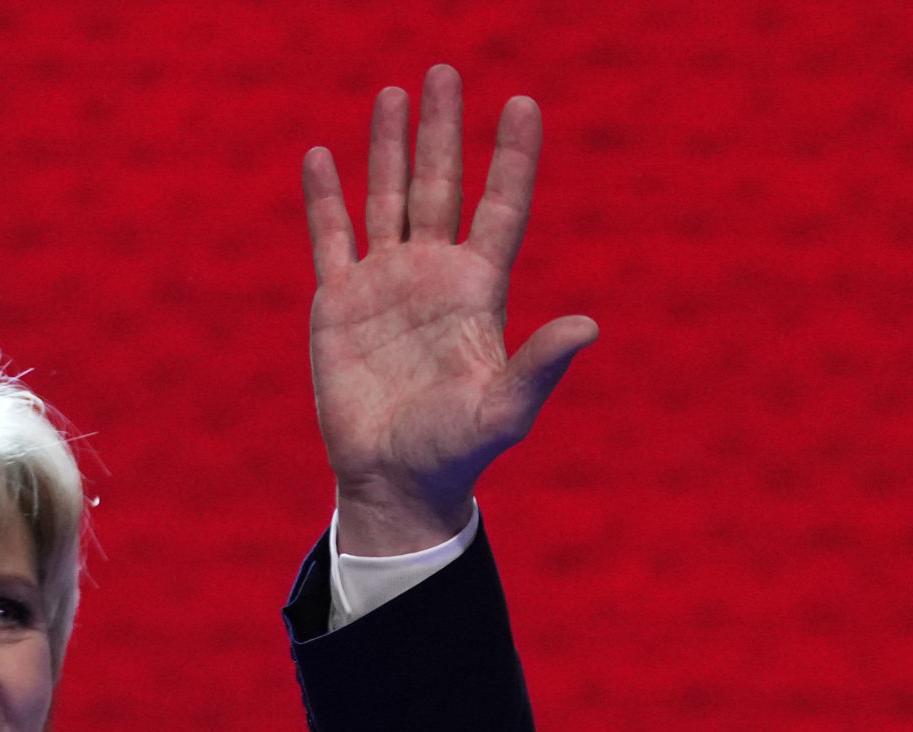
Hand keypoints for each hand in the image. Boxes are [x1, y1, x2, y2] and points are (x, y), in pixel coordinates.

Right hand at [305, 66, 597, 554]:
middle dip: (445, 130)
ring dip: (390, 147)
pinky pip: (331, 237)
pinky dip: (325, 197)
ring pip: (389, 198)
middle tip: (448, 70)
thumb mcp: (504, 410)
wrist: (395, 480)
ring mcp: (386, 284)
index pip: (501, 208)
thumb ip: (541, 366)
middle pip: (442, 185)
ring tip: (395, 93)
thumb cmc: (457, 450)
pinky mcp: (339, 303)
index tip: (524, 104)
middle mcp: (434, 276)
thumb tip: (590, 326)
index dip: (513, 158)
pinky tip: (322, 155)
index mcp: (477, 292)